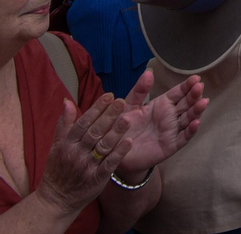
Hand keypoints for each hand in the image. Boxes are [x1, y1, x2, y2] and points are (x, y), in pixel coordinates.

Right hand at [34, 93, 135, 216]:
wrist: (56, 200)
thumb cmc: (57, 169)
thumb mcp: (56, 146)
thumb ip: (64, 124)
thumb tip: (67, 101)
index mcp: (67, 144)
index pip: (83, 123)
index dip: (96, 109)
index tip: (109, 96)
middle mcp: (76, 154)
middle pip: (94, 132)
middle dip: (108, 116)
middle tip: (122, 101)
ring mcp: (87, 166)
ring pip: (103, 146)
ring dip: (116, 132)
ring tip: (128, 117)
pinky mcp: (97, 178)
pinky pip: (110, 164)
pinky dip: (119, 153)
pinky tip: (129, 141)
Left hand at [116, 71, 206, 173]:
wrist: (117, 152)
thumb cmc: (123, 127)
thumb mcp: (128, 107)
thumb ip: (139, 91)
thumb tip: (149, 71)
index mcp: (162, 105)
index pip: (178, 93)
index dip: (187, 86)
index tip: (195, 78)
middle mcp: (170, 116)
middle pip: (187, 103)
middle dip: (194, 95)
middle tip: (199, 87)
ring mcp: (172, 130)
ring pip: (189, 119)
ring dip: (197, 110)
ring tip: (203, 102)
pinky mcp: (171, 145)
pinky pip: (183, 137)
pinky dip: (191, 131)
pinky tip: (196, 123)